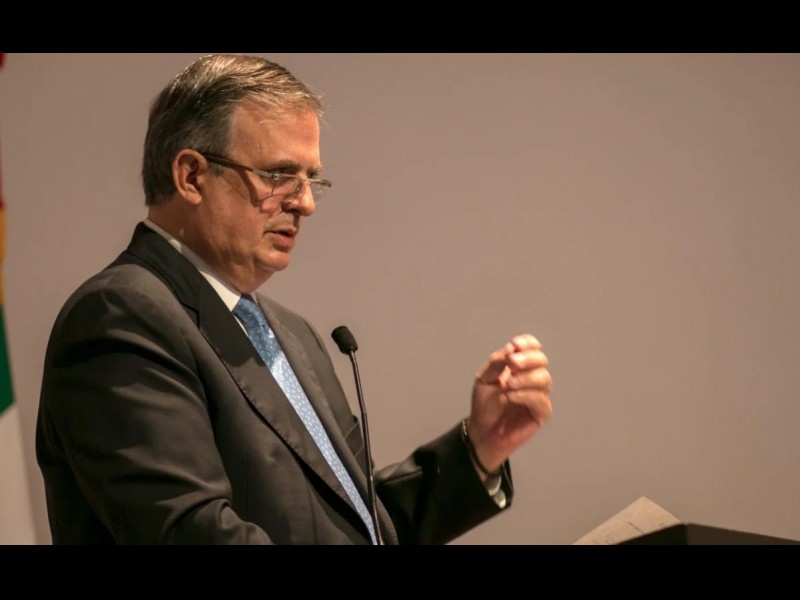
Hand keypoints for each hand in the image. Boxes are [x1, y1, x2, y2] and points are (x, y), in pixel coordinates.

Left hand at [466, 334, 552, 475]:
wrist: (482, 431)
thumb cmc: (484, 405)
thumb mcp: (484, 379)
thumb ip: (496, 363)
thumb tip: (512, 348)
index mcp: (520, 366)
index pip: (532, 348)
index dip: (528, 343)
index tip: (515, 345)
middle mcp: (532, 377)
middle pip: (541, 360)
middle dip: (527, 359)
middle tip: (512, 363)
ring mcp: (539, 394)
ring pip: (544, 378)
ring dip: (524, 378)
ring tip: (507, 385)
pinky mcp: (542, 412)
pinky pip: (540, 399)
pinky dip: (524, 395)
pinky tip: (509, 397)